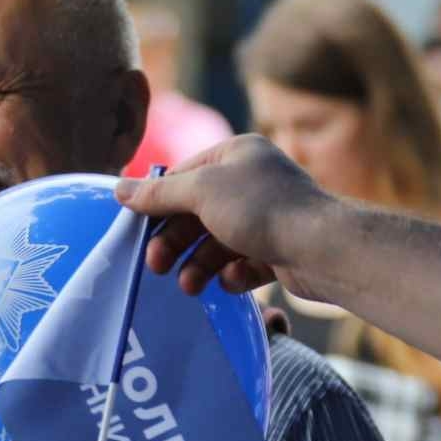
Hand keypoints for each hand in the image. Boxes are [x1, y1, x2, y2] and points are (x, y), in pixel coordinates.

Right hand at [116, 135, 344, 297]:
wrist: (321, 248)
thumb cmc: (259, 208)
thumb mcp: (200, 192)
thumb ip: (159, 192)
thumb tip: (119, 188)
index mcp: (237, 155)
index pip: (184, 175)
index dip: (159, 202)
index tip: (137, 229)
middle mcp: (253, 182)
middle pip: (199, 213)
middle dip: (176, 241)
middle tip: (156, 266)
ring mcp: (268, 217)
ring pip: (219, 242)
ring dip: (199, 264)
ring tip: (190, 285)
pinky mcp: (280, 251)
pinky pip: (244, 263)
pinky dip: (233, 274)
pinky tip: (232, 281)